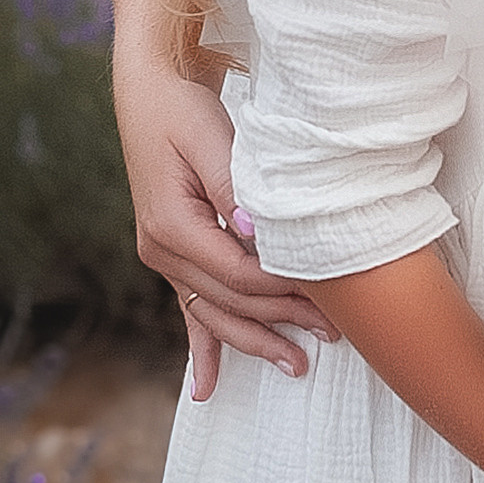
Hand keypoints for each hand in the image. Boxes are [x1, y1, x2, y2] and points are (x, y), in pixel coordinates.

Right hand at [114, 63, 337, 399]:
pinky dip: (202, 349)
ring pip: (213, 314)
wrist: (148, 93)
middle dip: (282, 320)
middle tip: (335, 334)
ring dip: (255, 341)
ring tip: (297, 365)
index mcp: (172, 227)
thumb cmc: (183, 109)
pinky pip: (189, 311)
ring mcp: (162, 258)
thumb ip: (236, 188)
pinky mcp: (170, 255)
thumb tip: (261, 234)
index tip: (329, 295)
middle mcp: (161, 251)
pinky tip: (206, 389)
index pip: (239, 274)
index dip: (284, 288)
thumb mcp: (212, 139)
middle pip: (231, 301)